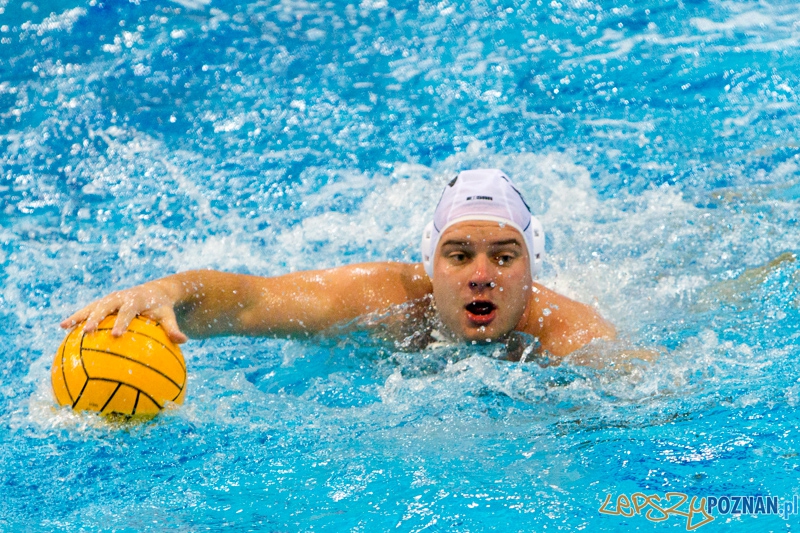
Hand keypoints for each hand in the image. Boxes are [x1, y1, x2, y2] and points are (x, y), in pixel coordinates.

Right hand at [60, 281, 187, 343]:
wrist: (156, 291)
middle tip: (89, 332)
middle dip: (97, 318)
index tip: (117, 334)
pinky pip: (87, 310)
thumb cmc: (162, 308)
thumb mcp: (168, 316)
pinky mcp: (103, 302)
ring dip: (80, 316)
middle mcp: (121, 297)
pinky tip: (62, 328)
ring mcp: (110, 299)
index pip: (129, 310)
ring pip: (92, 306)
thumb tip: (184, 341)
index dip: (123, 321)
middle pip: (106, 306)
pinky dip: (76, 317)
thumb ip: (173, 328)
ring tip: (64, 327)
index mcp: (136, 299)